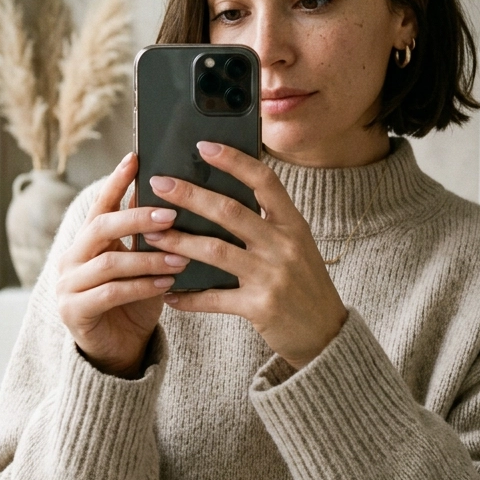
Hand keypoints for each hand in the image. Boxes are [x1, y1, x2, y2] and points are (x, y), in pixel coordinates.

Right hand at [56, 152, 188, 376]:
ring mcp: (68, 286)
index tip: (135, 158)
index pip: (100, 204)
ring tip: (181, 255)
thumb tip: (171, 196)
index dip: (116, 181)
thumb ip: (145, 235)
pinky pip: (111, 293)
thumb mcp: (141, 263)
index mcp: (86, 242)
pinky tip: (167, 282)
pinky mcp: (74, 312)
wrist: (118, 350)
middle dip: (136, 217)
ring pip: (109, 262)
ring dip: (148, 258)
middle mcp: (71, 259)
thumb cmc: (134, 301)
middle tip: (171, 214)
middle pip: (101, 227)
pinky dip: (142, 286)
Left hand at [146, 143, 346, 368]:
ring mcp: (272, 276)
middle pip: (230, 211)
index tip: (204, 146)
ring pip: (215, 250)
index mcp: (293, 224)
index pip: (264, 181)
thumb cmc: (305, 284)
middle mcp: (284, 245)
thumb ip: (268, 223)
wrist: (327, 333)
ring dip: (179, 241)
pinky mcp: (259, 306)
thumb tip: (220, 199)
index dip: (234, 160)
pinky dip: (189, 296)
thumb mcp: (297, 246)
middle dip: (190, 195)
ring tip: (152, 235)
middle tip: (159, 184)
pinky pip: (214, 298)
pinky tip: (169, 293)